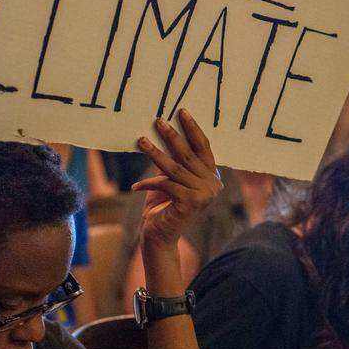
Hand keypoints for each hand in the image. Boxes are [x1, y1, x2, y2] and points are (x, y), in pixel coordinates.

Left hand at [132, 109, 222, 249]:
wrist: (159, 237)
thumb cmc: (163, 206)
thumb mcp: (170, 179)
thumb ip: (175, 160)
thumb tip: (165, 129)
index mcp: (212, 177)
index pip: (203, 147)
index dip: (192, 129)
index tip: (181, 111)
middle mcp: (213, 185)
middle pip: (189, 155)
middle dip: (171, 136)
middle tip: (158, 120)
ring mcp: (204, 195)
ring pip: (175, 168)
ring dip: (155, 153)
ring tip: (141, 141)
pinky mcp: (190, 203)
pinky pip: (165, 184)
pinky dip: (148, 183)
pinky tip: (135, 186)